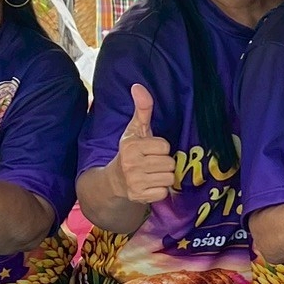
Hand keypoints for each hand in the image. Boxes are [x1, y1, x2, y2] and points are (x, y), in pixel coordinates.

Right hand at [108, 83, 176, 204]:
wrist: (114, 181)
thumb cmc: (130, 152)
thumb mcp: (135, 130)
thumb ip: (142, 109)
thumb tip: (138, 86)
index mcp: (131, 146)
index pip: (165, 146)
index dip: (161, 148)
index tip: (150, 150)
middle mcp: (131, 164)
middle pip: (169, 163)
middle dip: (163, 163)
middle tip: (150, 163)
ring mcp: (135, 182)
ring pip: (169, 177)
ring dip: (163, 176)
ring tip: (151, 173)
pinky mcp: (140, 197)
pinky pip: (164, 192)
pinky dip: (160, 190)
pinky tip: (150, 185)